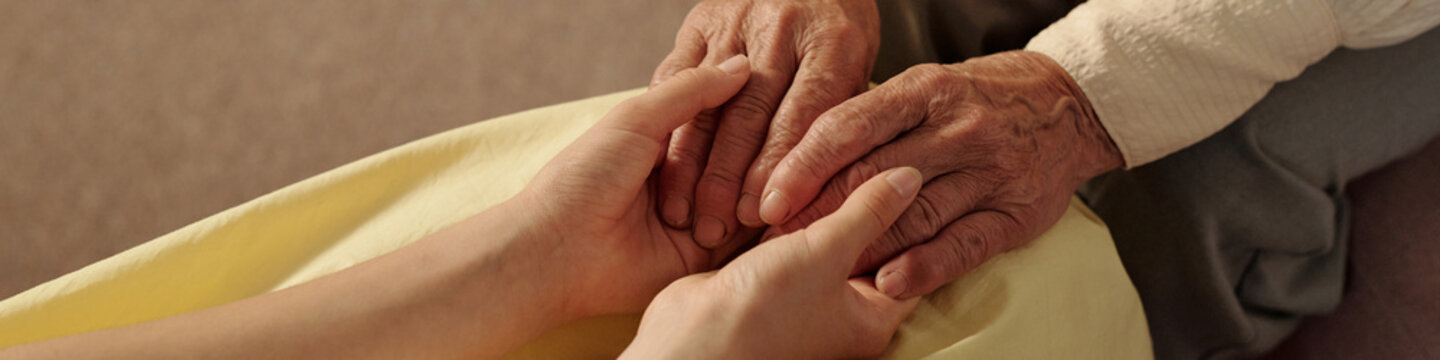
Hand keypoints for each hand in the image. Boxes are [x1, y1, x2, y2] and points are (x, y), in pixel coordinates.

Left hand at [511, 55, 756, 317]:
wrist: (560, 250)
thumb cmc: (585, 179)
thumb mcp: (636, 120)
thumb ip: (690, 91)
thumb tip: (742, 65)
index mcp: (665, 140)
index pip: (723, 118)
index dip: (746, 110)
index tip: (767, 102)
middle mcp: (685, 176)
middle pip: (741, 157)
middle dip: (750, 155)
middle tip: (759, 155)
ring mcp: (698, 217)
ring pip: (750, 195)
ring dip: (755, 189)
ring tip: (757, 188)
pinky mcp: (703, 257)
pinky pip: (745, 239)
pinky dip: (759, 224)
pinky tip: (769, 210)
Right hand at [622, 168, 923, 359]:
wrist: (690, 342)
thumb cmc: (764, 312)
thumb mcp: (826, 252)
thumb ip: (868, 212)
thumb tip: (911, 177)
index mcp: (872, 317)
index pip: (912, 258)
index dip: (914, 213)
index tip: (911, 166)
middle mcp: (842, 311)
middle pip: (870, 245)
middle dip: (866, 202)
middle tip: (871, 152)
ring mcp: (804, 297)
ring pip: (827, 238)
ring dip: (823, 204)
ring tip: (829, 157)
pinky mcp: (768, 281)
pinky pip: (792, 240)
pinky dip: (791, 213)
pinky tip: (790, 178)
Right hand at [653, 0, 879, 248]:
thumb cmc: (839, 26)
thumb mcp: (860, 65)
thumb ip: (839, 118)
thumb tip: (817, 188)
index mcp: (833, 41)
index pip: (802, 117)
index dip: (781, 169)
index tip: (766, 214)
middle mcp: (781, 27)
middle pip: (749, 115)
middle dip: (730, 179)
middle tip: (718, 226)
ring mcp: (735, 21)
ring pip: (706, 102)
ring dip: (693, 164)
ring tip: (687, 212)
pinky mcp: (699, 21)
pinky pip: (676, 79)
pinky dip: (670, 128)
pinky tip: (666, 169)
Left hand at [757, 51, 1123, 298]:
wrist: (1067, 105)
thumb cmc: (976, 98)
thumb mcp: (922, 88)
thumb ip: (869, 120)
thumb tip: (797, 160)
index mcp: (924, 91)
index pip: (848, 128)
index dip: (802, 166)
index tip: (766, 199)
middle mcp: (956, 130)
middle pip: (871, 176)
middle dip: (817, 212)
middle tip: (777, 239)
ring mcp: (989, 173)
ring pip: (910, 216)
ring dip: (858, 246)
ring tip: (817, 267)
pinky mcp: (1014, 214)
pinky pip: (961, 244)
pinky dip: (922, 267)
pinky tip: (888, 281)